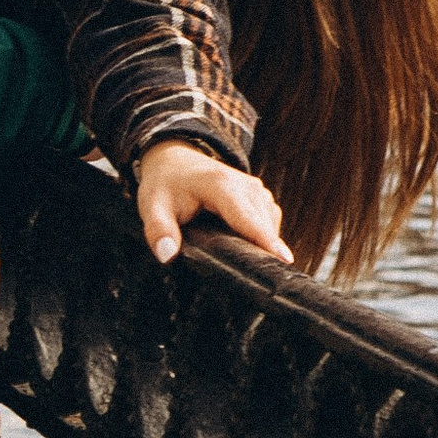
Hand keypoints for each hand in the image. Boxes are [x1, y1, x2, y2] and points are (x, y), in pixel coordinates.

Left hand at [134, 140, 290, 267]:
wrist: (174, 159)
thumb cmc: (165, 183)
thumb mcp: (152, 206)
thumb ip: (158, 230)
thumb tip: (167, 254)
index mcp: (220, 185)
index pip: (247, 217)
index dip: (265, 240)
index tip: (285, 261)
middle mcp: (245, 184)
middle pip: (264, 225)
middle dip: (263, 251)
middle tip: (256, 278)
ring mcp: (255, 189)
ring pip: (270, 223)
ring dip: (263, 244)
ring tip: (249, 265)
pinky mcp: (258, 195)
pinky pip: (269, 220)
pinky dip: (262, 235)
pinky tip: (247, 249)